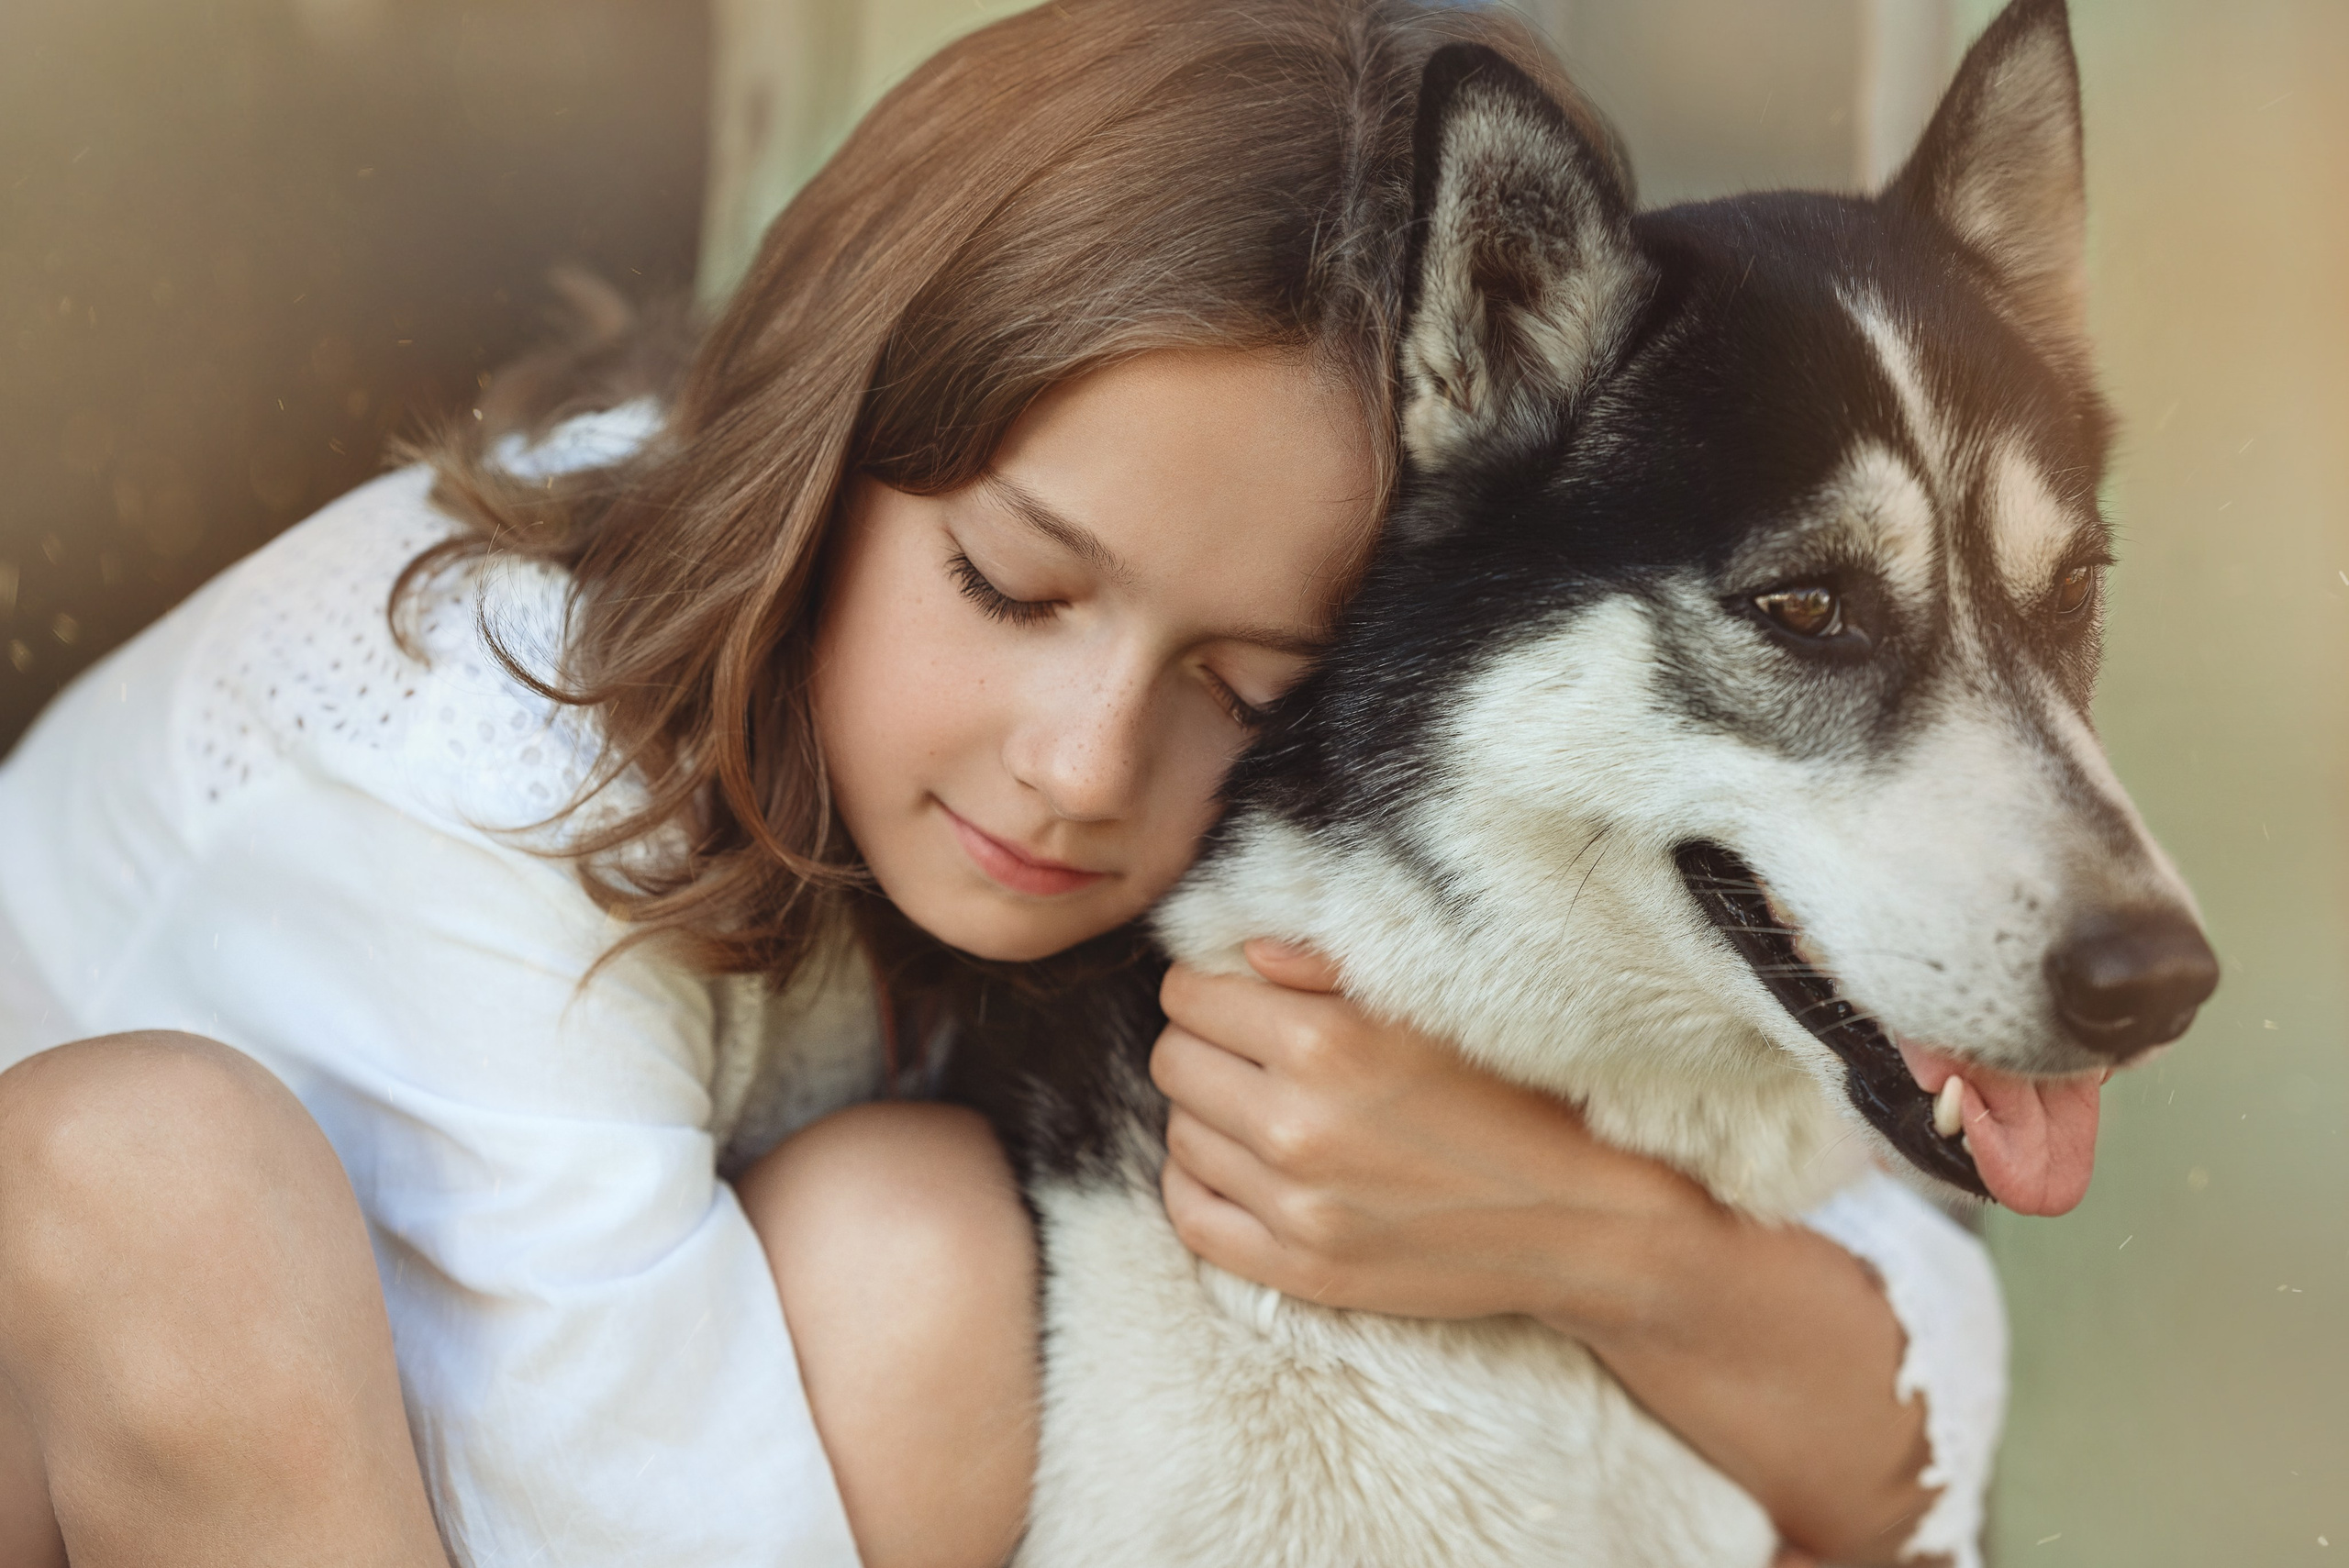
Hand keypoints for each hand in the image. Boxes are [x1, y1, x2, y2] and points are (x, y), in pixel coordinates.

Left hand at [1150, 940, 1723, 1327]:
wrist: (1583, 1221)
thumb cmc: (1513, 1096)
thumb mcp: (1431, 1008)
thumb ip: (1327, 969)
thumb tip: (1242, 952)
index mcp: (1326, 1044)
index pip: (1190, 997)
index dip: (1207, 987)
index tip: (1237, 994)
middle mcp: (1297, 1127)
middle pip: (1173, 1062)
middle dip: (1202, 1043)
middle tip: (1248, 1047)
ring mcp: (1295, 1209)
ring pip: (1179, 1135)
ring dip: (1207, 1112)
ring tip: (1261, 1104)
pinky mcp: (1302, 1272)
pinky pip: (1192, 1218)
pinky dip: (1199, 1184)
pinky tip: (1239, 1164)